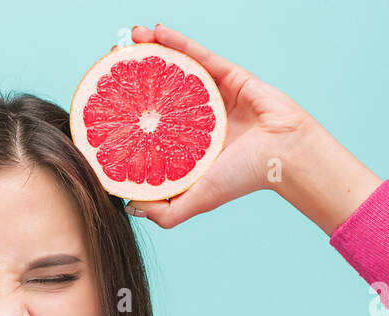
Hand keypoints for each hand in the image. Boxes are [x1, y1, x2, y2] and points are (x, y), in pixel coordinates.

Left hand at [118, 24, 314, 226]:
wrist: (285, 154)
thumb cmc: (243, 178)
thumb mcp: (195, 200)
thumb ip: (164, 211)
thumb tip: (129, 207)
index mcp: (186, 143)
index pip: (149, 125)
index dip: (126, 113)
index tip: (103, 104)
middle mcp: (195, 117)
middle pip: (157, 90)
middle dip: (132, 76)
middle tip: (110, 64)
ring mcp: (210, 93)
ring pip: (175, 67)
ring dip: (150, 50)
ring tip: (127, 39)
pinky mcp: (227, 75)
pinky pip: (197, 53)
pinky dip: (176, 41)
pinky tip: (155, 32)